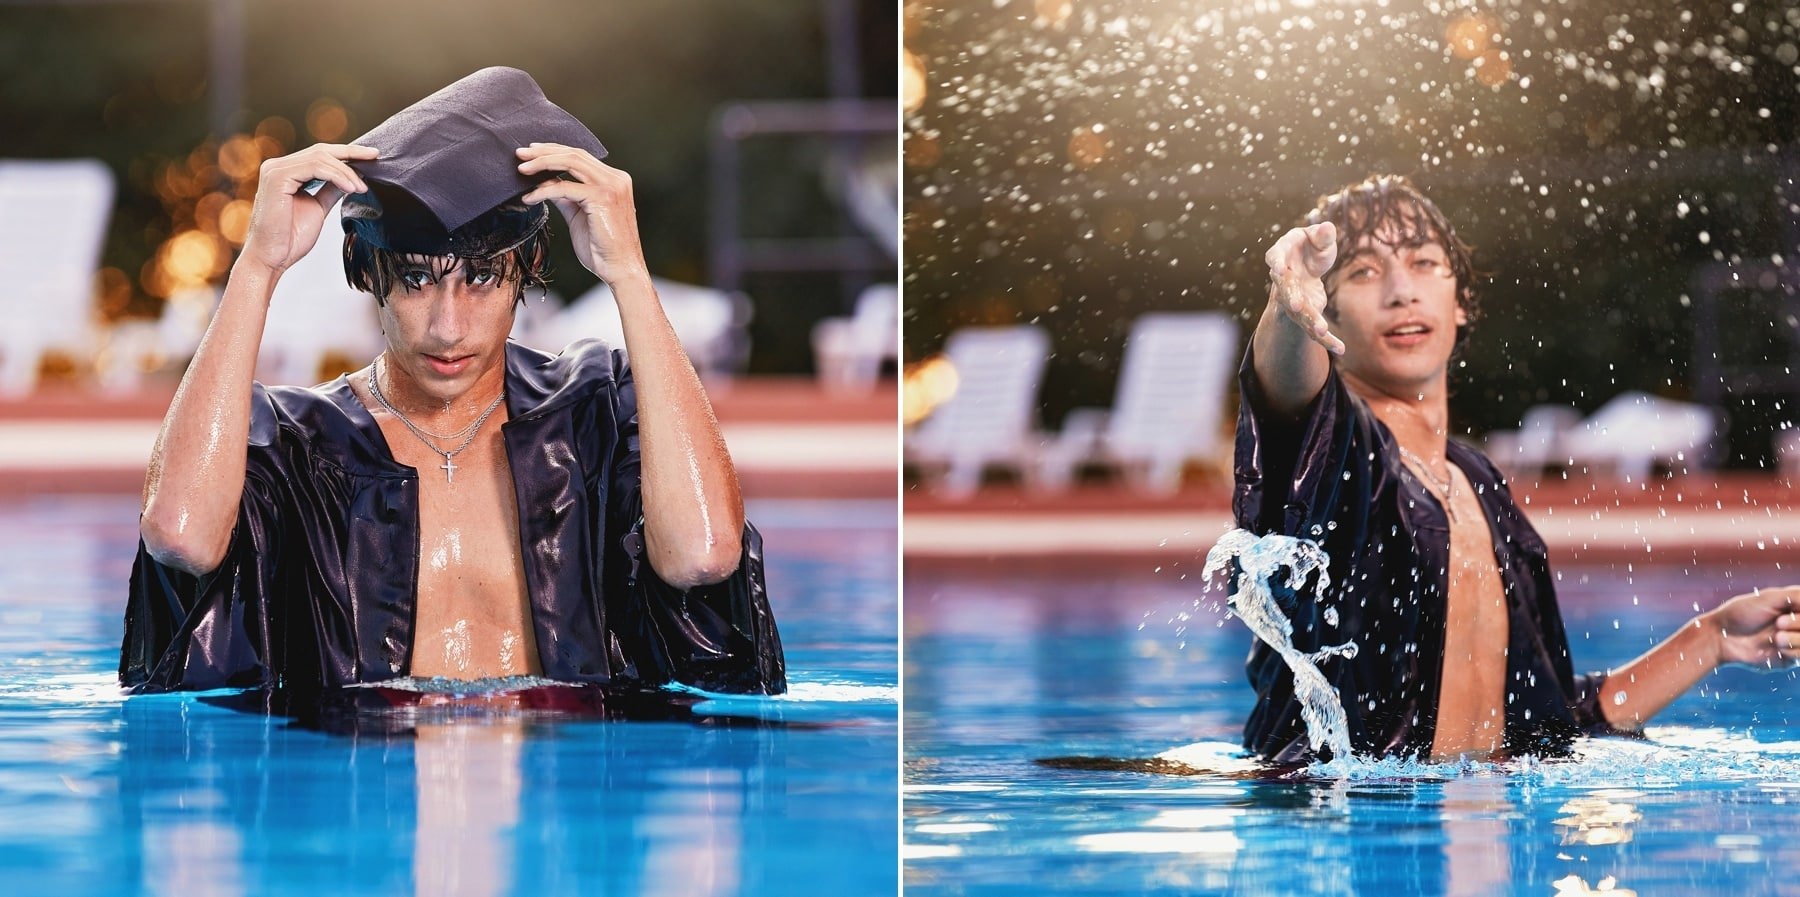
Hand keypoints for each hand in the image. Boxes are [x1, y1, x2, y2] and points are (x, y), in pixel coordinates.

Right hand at [239, 143, 376, 275]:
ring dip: (346, 171)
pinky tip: (350, 188)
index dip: (347, 153)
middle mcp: (277, 166)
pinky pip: (314, 167)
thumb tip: (351, 179)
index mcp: (286, 172)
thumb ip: (330, 190)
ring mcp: (275, 169)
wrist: (272, 258)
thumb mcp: (318, 208)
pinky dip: (337, 176)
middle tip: (375, 157)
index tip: (372, 157)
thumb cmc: (290, 238)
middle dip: (351, 153)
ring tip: (361, 188)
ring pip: (320, 157)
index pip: (320, 155)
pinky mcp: (277, 177)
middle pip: (321, 151)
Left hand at [515, 143, 648, 284]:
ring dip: (542, 163)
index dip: (553, 151)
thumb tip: (546, 183)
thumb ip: (567, 196)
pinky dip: (543, 191)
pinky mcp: (601, 198)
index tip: (531, 153)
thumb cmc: (602, 248)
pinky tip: (529, 198)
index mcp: (613, 179)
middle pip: (574, 154)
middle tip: (520, 154)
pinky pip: (565, 188)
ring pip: (570, 162)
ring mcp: (611, 186)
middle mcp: (615, 178)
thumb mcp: (579, 215)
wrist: (620, 270)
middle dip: (543, 152)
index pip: (580, 156)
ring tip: (522, 169)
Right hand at [1264, 221, 1344, 354]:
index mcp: (1282, 256)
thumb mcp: (1318, 237)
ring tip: (1321, 331)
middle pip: (1286, 290)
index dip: (1276, 264)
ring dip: (1309, 321)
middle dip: (1290, 298)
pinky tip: (1340, 349)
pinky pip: (1314, 328)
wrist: (1305, 265)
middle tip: (1296, 305)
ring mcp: (1293, 299)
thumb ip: (1322, 235)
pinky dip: (1327, 340)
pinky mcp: (1306, 312)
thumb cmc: (1310, 246)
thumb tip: (1328, 227)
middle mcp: (1283, 281)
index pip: (1275, 258)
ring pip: (1300, 313)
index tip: (1278, 269)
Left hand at [1706, 585, 1799, 668]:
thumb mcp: (1769, 598)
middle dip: (1799, 623)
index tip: (1791, 610)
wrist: (1722, 637)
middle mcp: (1797, 622)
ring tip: (1777, 637)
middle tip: (1779, 622)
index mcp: (1795, 605)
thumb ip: (1796, 596)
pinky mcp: (1790, 658)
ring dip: (1797, 639)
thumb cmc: (1742, 613)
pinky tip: (1777, 646)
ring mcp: (1795, 640)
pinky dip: (1794, 651)